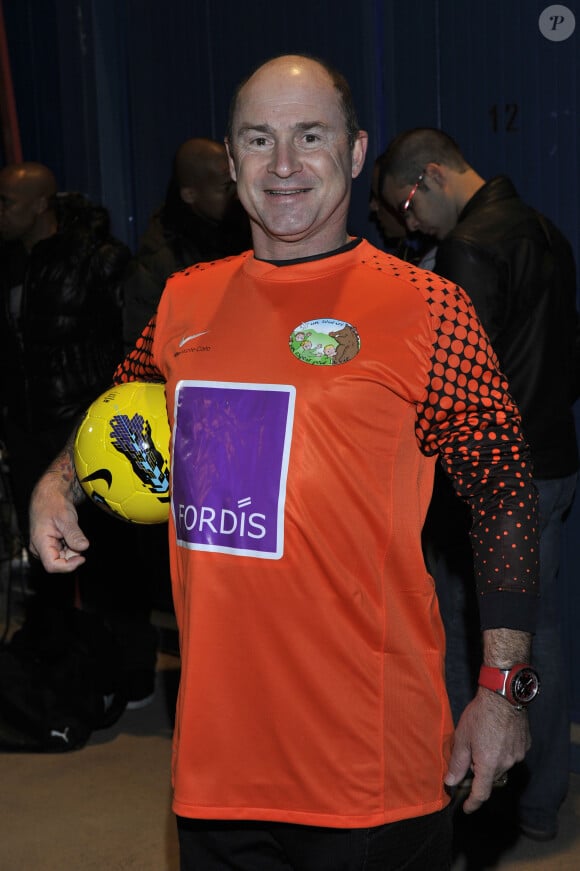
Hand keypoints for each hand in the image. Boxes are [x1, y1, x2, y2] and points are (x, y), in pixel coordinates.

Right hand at [29, 479, 88, 572]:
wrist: (49, 494)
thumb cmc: (54, 503)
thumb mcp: (66, 517)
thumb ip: (74, 534)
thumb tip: (84, 547)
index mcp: (40, 542)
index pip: (52, 565)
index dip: (68, 566)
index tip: (82, 558)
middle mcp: (40, 548)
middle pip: (60, 562)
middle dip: (72, 554)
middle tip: (77, 536)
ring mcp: (44, 547)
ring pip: (63, 557)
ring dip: (72, 549)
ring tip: (70, 531)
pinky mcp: (50, 545)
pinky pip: (63, 551)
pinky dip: (70, 545)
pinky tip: (68, 533)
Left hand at [444, 687, 530, 812]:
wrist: (503, 695)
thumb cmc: (480, 715)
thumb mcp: (462, 738)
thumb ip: (457, 764)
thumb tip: (450, 782)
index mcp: (489, 764)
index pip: (481, 793)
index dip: (472, 803)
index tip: (466, 808)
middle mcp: (506, 763)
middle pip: (491, 777)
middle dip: (480, 770)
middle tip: (471, 752)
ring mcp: (518, 755)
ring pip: (502, 766)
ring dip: (492, 760)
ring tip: (484, 739)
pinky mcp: (525, 745)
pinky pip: (512, 755)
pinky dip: (503, 751)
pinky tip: (497, 735)